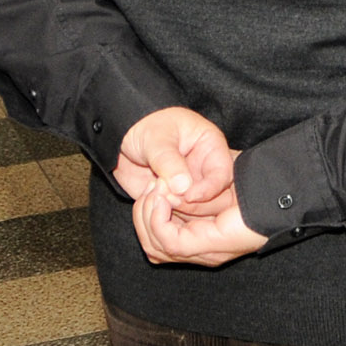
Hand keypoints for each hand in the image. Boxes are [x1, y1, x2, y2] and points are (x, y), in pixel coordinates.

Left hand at [116, 106, 235, 213]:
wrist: (122, 139)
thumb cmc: (145, 127)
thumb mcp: (156, 138)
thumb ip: (169, 160)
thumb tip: (183, 187)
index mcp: (211, 148)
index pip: (223, 174)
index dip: (210, 188)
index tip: (188, 196)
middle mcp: (205, 171)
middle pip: (216, 199)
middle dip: (191, 204)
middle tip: (166, 196)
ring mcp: (191, 188)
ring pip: (198, 213)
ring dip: (176, 211)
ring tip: (154, 194)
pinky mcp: (176, 201)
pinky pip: (178, 218)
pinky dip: (163, 216)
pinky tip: (149, 199)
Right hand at [134, 181, 266, 266]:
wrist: (277, 185)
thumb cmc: (250, 182)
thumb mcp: (210, 186)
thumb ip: (188, 195)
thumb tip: (167, 194)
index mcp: (202, 241)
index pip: (157, 243)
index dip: (146, 216)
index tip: (150, 188)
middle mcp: (201, 252)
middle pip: (152, 247)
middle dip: (142, 215)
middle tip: (150, 187)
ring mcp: (204, 252)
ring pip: (155, 246)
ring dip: (147, 215)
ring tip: (156, 189)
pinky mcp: (208, 246)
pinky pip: (169, 242)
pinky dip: (157, 220)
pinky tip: (162, 198)